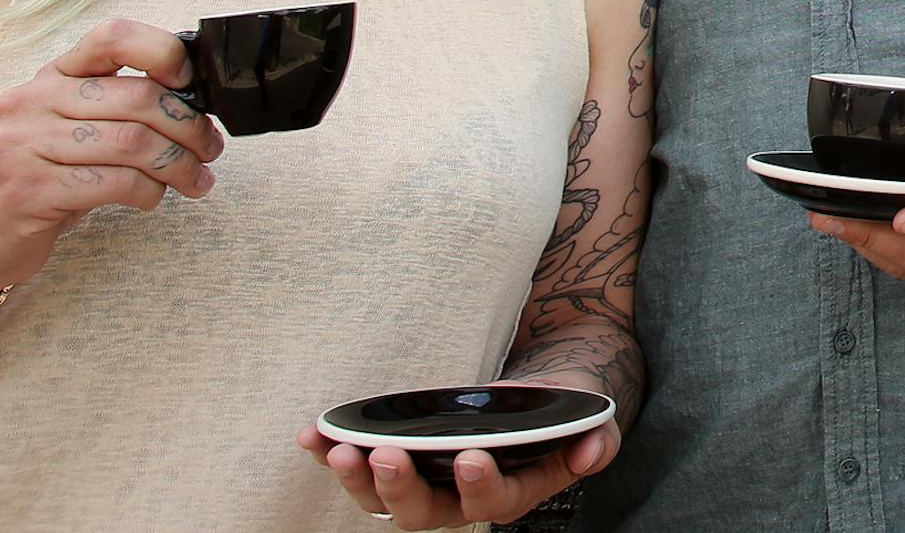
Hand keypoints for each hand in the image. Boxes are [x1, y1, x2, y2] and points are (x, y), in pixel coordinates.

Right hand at [0, 18, 223, 323]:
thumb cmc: (36, 180)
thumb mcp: (67, 131)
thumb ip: (114, 108)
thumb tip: (192, 101)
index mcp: (49, 76)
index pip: (111, 36)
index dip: (161, 50)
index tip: (190, 80)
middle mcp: (32, 100)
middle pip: (137, 96)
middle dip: (188, 125)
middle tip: (210, 148)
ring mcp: (24, 144)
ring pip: (133, 142)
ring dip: (178, 164)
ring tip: (195, 179)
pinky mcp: (28, 190)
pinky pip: (114, 183)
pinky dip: (148, 192)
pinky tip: (154, 198)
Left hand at [298, 412, 619, 529]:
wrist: (536, 392)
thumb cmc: (560, 409)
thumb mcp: (586, 418)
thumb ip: (593, 438)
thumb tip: (590, 447)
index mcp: (509, 492)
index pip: (491, 503)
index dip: (479, 486)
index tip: (470, 458)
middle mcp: (460, 498)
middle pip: (425, 512)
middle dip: (402, 488)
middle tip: (387, 456)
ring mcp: (425, 481)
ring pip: (386, 500)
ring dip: (358, 480)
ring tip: (338, 453)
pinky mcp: (398, 457)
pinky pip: (361, 464)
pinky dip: (332, 453)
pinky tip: (310, 437)